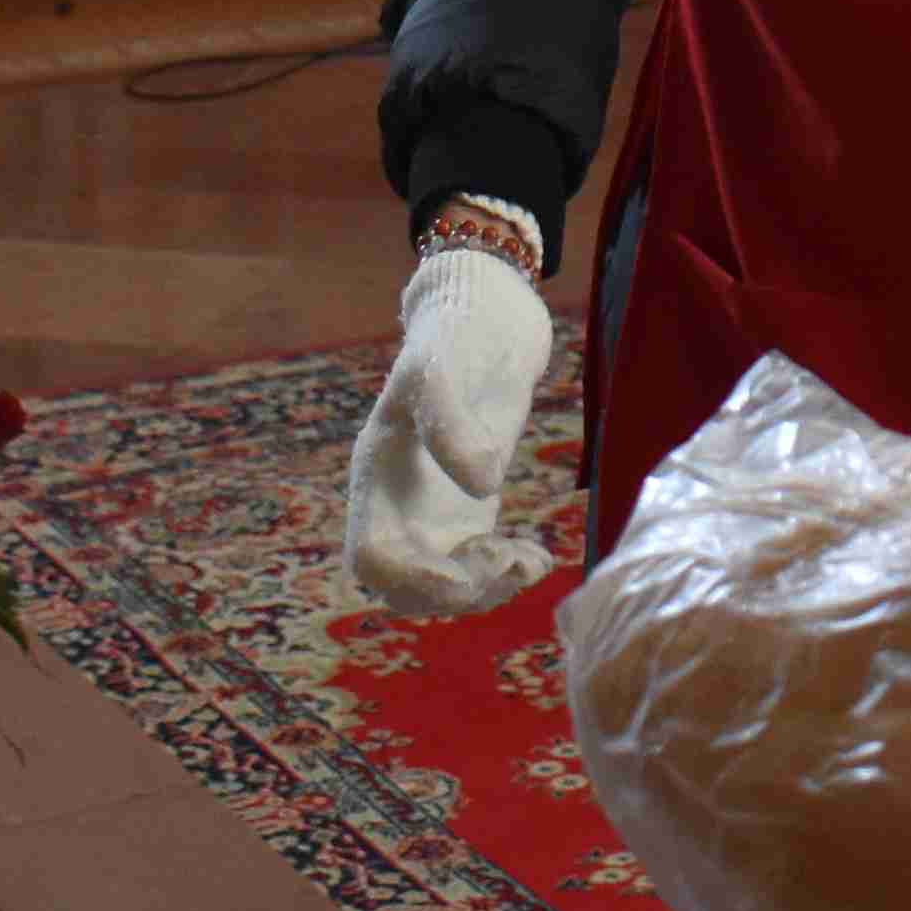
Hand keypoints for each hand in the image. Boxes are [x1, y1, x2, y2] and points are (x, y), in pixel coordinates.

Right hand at [339, 240, 558, 616]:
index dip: (411, 581)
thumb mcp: (443, 365)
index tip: (464, 577)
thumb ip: (450, 421)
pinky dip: (505, 574)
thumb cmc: (457, 332)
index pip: (371, 555)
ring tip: (530, 560)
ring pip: (440, 587)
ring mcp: (430, 510)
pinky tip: (539, 555)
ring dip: (484, 590)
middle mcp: (396, 500)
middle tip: (509, 566)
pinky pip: (474, 568)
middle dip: (454, 595)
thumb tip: (482, 487)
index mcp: (377, 470)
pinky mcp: (467, 513)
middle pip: (403, 587)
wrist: (489, 316)